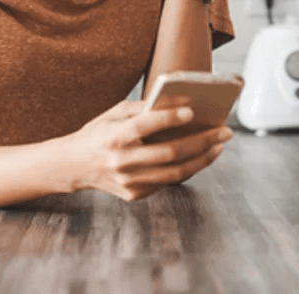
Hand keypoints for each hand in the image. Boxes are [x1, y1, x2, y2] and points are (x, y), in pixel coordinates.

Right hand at [63, 99, 232, 200]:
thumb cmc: (99, 133)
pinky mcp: (134, 194)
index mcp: (114, 136)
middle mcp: (122, 161)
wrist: (74, 166)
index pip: (146, 126)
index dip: (170, 118)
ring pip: (175, 172)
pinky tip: (201, 157)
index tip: (193, 111)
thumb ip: (143, 108)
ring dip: (202, 158)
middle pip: (170, 152)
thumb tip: (179, 103)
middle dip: (202, 141)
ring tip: (219, 146)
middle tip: (223, 131)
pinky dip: (187, 169)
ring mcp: (129, 181)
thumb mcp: (113, 113)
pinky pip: (167, 181)